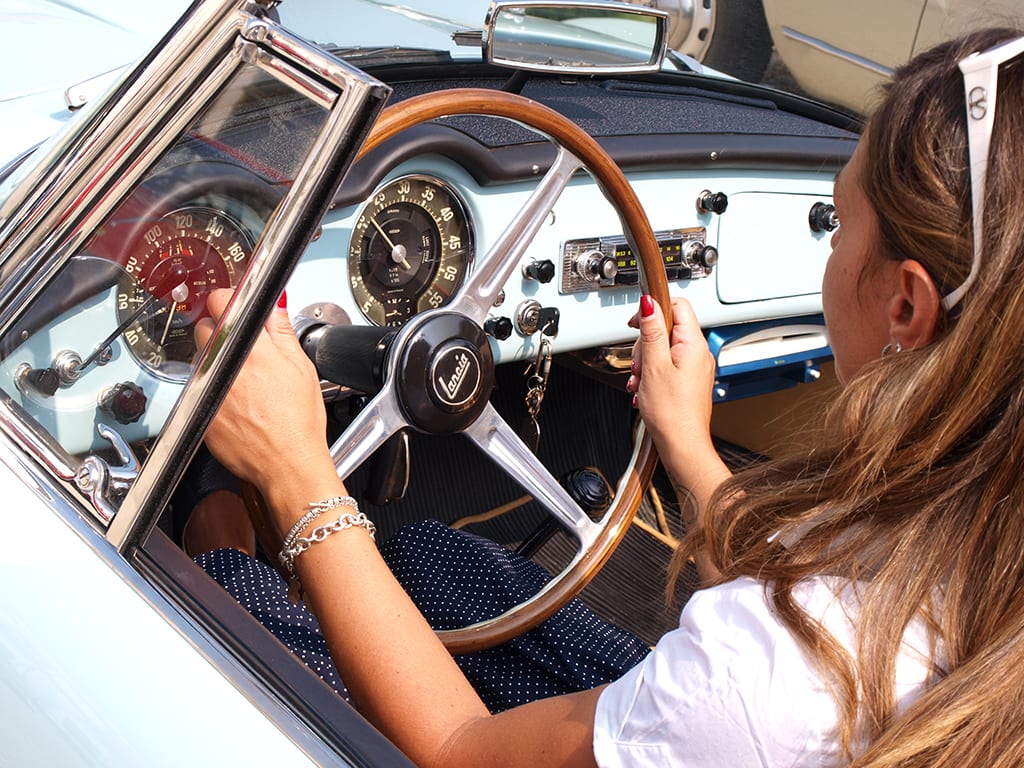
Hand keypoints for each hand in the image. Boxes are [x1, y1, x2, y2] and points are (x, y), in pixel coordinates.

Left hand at [194, 289, 340, 507]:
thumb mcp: (301, 368)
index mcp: (250, 349)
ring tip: (245, 381)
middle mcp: (222, 365)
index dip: (230, 300)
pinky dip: (214, 387)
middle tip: (248, 348)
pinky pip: (200, 385)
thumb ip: (281, 331)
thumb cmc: (298, 422)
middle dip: (223, 330)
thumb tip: (274, 306)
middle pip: (207, 328)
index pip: (220, 301)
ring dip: (217, 359)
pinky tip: (238, 401)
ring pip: (202, 357)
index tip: (237, 307)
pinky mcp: (199, 408)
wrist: (286, 463)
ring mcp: (207, 387)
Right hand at [626, 295, 718, 486]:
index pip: (677, 305)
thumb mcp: (654, 366)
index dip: (653, 310)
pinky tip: (644, 388)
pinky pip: (666, 365)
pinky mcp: (688, 380)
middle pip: (667, 328)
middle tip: (639, 363)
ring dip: (645, 361)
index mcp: (693, 344)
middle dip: (645, 343)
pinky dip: (651, 373)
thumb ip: (651, 331)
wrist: (681, 445)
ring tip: (640, 380)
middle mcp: (698, 353)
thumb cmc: (672, 413)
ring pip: (663, 348)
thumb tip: (649, 304)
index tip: (637, 323)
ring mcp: (694, 367)